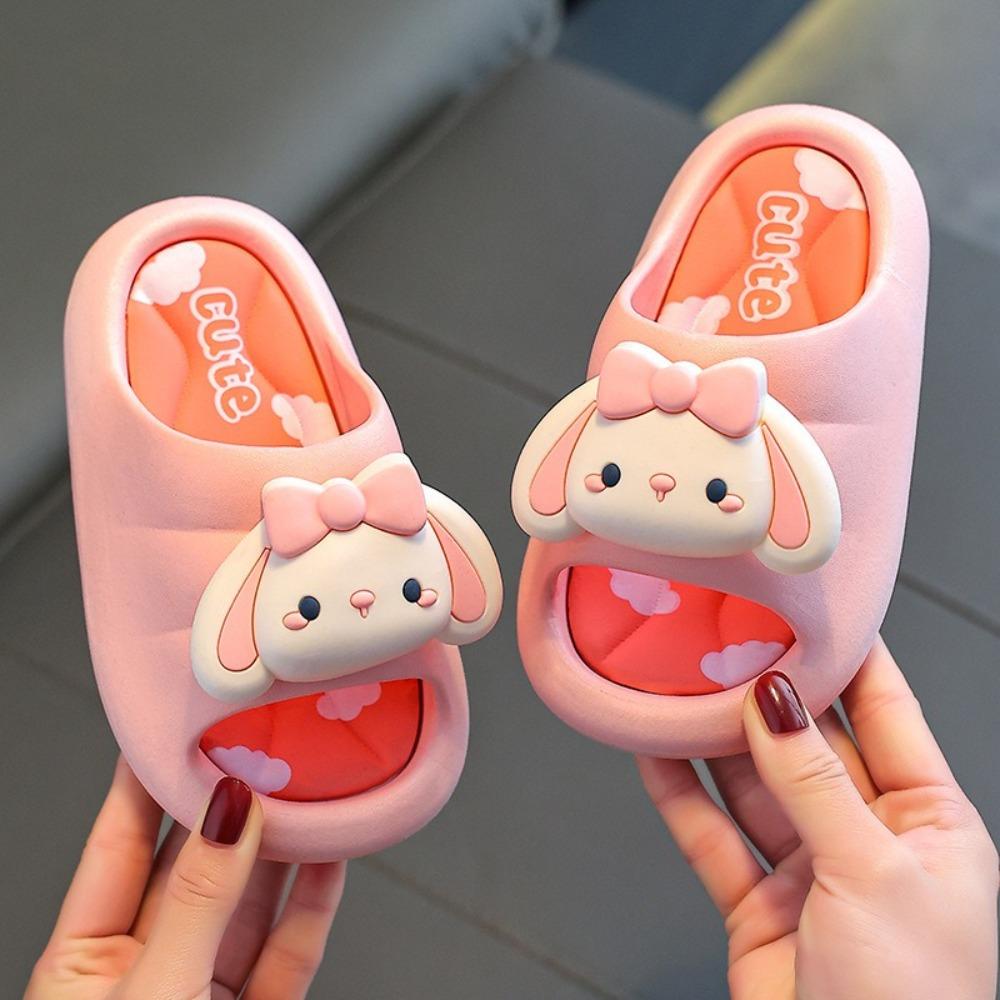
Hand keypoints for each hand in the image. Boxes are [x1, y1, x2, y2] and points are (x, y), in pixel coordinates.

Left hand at [26, 761, 343, 999]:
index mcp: (83, 967)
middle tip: (260, 749)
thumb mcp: (156, 991)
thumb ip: (199, 902)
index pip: (118, 848)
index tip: (176, 724)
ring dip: (281, 850)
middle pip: (192, 869)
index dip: (146, 782)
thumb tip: (231, 813)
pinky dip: (313, 904)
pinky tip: (330, 859)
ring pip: (248, 905)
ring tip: (308, 791)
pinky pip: (289, 950)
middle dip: (228, 808)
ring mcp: (203, 992)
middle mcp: (145, 971)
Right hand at [638, 638, 998, 999]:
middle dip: (767, 694)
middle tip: (723, 641)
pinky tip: (654, 755)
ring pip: (753, 786)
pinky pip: (714, 836)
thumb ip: (814, 781)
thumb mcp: (873, 872)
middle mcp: (869, 839)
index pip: (887, 715)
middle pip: (809, 745)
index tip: (810, 608)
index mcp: (931, 824)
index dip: (850, 658)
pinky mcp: (758, 906)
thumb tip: (776, 702)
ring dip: (714, 740)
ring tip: (675, 685)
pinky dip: (681, 796)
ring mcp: (811, 872)